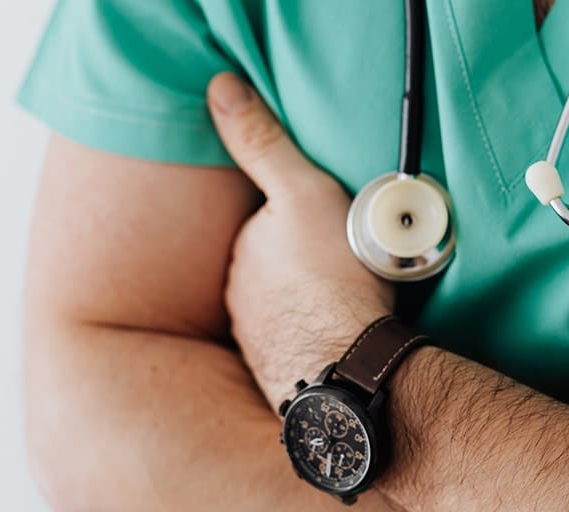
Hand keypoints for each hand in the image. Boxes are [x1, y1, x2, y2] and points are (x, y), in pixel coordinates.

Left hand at [207, 72, 393, 408]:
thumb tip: (220, 88)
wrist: (348, 365)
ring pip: (282, 304)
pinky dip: (314, 334)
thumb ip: (262, 142)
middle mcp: (239, 295)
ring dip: (306, 299)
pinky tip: (339, 334)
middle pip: (272, 264)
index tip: (329, 225)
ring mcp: (257, 336)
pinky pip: (297, 341)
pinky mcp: (280, 370)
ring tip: (348, 298)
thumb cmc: (332, 277)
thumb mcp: (302, 193)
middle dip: (299, 261)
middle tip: (345, 260)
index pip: (264, 224)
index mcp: (243, 250)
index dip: (297, 219)